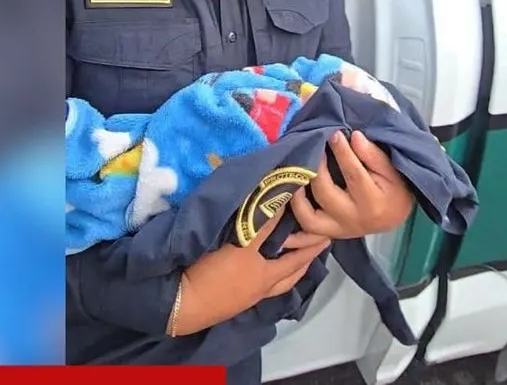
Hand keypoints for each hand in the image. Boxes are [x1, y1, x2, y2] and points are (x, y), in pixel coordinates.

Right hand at [172, 205, 328, 335]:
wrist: (181, 304)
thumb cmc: (213, 274)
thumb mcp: (240, 246)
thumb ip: (260, 224)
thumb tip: (280, 203)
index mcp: (266, 278)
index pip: (296, 261)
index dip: (311, 247)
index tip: (326, 237)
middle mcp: (260, 290)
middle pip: (288, 278)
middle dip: (302, 263)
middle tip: (314, 248)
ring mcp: (244, 298)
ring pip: (273, 285)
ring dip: (285, 271)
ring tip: (289, 257)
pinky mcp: (228, 301)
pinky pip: (257, 287)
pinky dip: (265, 276)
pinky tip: (258, 268)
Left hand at [289, 130, 414, 238]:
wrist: (395, 215)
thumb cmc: (395, 189)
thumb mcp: (392, 170)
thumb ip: (372, 154)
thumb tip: (353, 136)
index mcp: (373, 202)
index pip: (353, 174)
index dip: (342, 152)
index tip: (334, 134)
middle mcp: (353, 220)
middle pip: (326, 194)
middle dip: (316, 168)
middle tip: (315, 148)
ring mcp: (338, 229)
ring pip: (309, 218)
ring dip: (297, 197)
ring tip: (295, 175)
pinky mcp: (329, 233)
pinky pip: (305, 236)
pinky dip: (291, 231)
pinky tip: (279, 215)